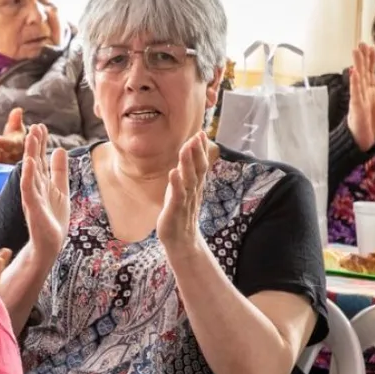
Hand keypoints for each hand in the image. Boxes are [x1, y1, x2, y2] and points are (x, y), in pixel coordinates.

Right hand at [18, 124, 69, 260]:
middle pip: (34, 161)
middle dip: (34, 144)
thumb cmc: (53, 219)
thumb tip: (60, 149)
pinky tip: (29, 162)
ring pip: (30, 171)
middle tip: (35, 126)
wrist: (49, 243)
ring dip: (30, 154)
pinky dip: (28, 175)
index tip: (40, 126)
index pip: (40, 158)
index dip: (40, 142)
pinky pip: (28, 188)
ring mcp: (32, 196)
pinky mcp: (32, 207)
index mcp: (42, 182)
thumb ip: (59, 171)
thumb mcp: (61, 189)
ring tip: (31, 137)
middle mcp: (35, 186)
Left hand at [156, 132, 218, 260]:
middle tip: (198, 135)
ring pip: (188, 179)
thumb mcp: (184, 192)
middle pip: (197, 169)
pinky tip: (173, 173)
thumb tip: (188, 158)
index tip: (201, 132)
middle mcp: (192, 192)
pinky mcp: (175, 211)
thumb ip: (187, 176)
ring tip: (186, 147)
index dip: (200, 149)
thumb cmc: (180, 213)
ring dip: (187, 163)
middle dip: (197, 151)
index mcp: (194, 186)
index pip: (200, 165)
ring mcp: (185, 201)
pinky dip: (176, 184)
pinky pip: (177, 196)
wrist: (181, 241)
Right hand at [346, 43, 374, 150]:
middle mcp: (362, 94)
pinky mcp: (356, 106)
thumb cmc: (371, 129)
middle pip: (363, 72)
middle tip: (362, 43)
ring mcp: (358, 99)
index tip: (373, 48)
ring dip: (357, 63)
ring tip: (355, 50)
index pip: (371, 74)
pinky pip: (355, 92)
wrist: (363, 143)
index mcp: (369, 95)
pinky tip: (353, 71)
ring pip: (358, 78)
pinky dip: (354, 81)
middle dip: (362, 58)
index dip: (371, 62)